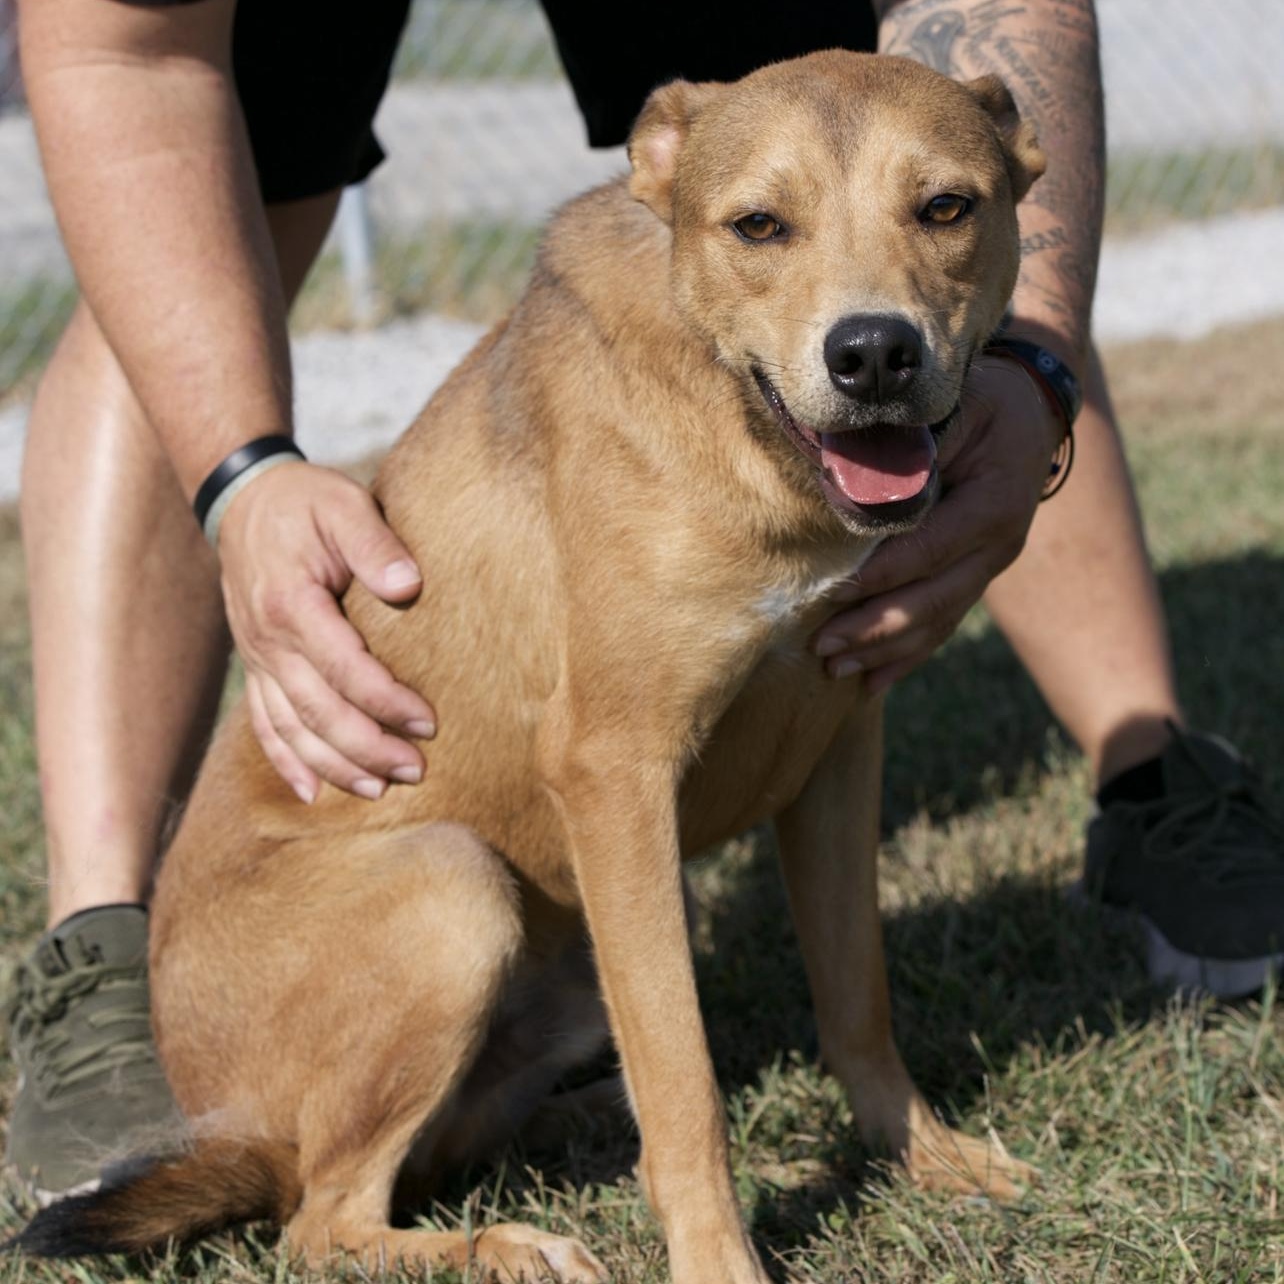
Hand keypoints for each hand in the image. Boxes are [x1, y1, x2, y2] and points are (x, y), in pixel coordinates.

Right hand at [216, 461, 435, 802]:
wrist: (243, 499)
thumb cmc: (305, 503)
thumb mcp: (344, 505)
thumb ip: (376, 543)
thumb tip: (408, 585)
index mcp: (292, 604)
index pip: (344, 668)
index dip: (386, 702)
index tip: (428, 724)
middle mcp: (268, 640)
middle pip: (317, 711)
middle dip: (367, 748)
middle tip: (416, 770)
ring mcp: (257, 657)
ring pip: (290, 728)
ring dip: (333, 766)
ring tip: (378, 791)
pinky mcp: (255, 665)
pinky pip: (263, 723)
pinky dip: (285, 761)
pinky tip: (311, 793)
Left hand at [812, 355, 1063, 693]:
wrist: (1030, 414)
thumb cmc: (985, 401)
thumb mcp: (960, 402)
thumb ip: (919, 441)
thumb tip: (863, 472)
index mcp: (993, 505)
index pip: (930, 549)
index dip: (882, 574)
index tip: (833, 591)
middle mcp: (998, 545)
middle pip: (932, 599)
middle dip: (873, 628)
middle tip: (821, 645)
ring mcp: (989, 568)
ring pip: (936, 621)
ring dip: (883, 651)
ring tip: (834, 670)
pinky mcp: (976, 577)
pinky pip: (941, 623)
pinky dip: (906, 656)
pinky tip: (872, 683)